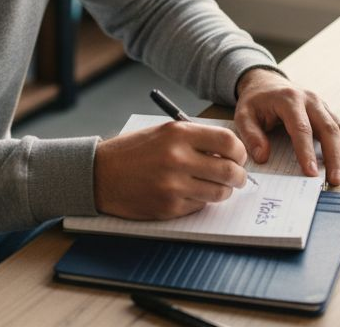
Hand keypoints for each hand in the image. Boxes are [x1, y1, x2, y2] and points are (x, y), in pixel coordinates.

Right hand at [94, 121, 249, 219]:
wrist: (100, 174)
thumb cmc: (133, 151)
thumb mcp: (163, 132)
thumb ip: (195, 138)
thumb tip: (229, 151)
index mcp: (178, 134)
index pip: (228, 142)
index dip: (239, 152)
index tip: (238, 157)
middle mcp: (178, 158)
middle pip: (229, 171)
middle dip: (239, 176)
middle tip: (238, 177)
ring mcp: (173, 185)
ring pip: (219, 193)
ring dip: (223, 191)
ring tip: (217, 187)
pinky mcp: (169, 207)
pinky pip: (200, 206)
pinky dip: (201, 201)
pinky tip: (190, 193)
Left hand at [234, 68, 339, 185]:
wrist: (266, 82)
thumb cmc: (256, 101)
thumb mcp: (243, 115)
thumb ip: (251, 136)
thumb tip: (263, 157)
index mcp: (289, 99)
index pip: (302, 128)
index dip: (307, 152)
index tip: (310, 172)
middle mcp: (310, 100)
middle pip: (329, 128)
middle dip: (334, 157)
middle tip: (333, 180)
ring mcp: (322, 104)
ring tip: (338, 176)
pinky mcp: (327, 111)